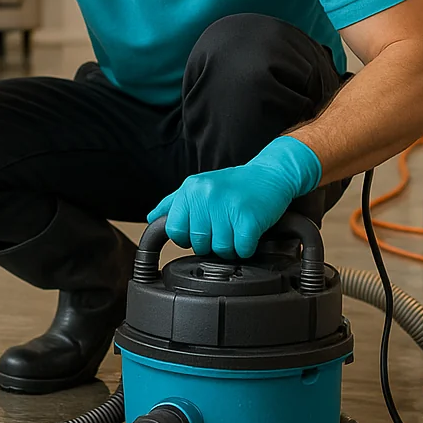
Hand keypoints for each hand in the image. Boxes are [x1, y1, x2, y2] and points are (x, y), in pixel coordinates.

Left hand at [147, 136, 321, 258]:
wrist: (271, 173)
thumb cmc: (235, 185)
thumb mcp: (199, 186)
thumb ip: (173, 203)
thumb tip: (151, 218)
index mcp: (190, 189)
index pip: (174, 230)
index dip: (188, 237)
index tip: (203, 230)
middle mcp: (206, 195)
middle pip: (198, 243)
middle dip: (212, 243)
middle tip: (225, 227)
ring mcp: (227, 206)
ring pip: (220, 249)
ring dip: (231, 246)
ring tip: (238, 229)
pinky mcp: (248, 217)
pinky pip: (241, 249)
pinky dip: (247, 247)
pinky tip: (250, 232)